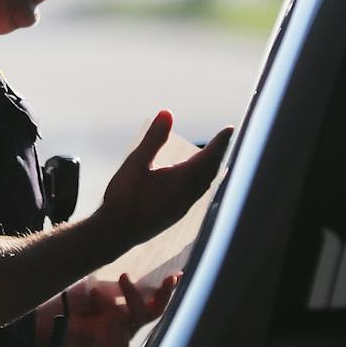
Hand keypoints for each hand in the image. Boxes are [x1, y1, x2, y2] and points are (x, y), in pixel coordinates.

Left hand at [61, 273, 178, 346]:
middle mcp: (128, 325)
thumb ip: (123, 286)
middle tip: (169, 278)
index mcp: (127, 310)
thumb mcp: (103, 286)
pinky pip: (122, 322)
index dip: (169, 289)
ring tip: (120, 278)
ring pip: (140, 315)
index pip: (154, 300)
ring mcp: (123, 336)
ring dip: (131, 295)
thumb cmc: (73, 301)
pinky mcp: (115, 344)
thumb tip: (141, 270)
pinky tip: (96, 295)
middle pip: (156, 312)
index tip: (180, 275)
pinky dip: (109, 305)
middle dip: (165, 294)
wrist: (51, 316)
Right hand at [98, 111, 233, 248]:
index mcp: (181, 180)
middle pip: (212, 170)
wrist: (115, 233)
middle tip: (225, 138)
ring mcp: (183, 207)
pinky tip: (196, 180)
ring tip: (215, 156)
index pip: (208, 156)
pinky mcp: (176, 215)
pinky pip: (198, 194)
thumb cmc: (123, 198)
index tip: (229, 129)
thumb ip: (153, 139)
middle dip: (220, 153)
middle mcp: (188, 195)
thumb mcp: (135, 162)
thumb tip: (167, 113)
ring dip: (213, 168)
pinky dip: (203, 180)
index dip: (220, 142)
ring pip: (206, 184)